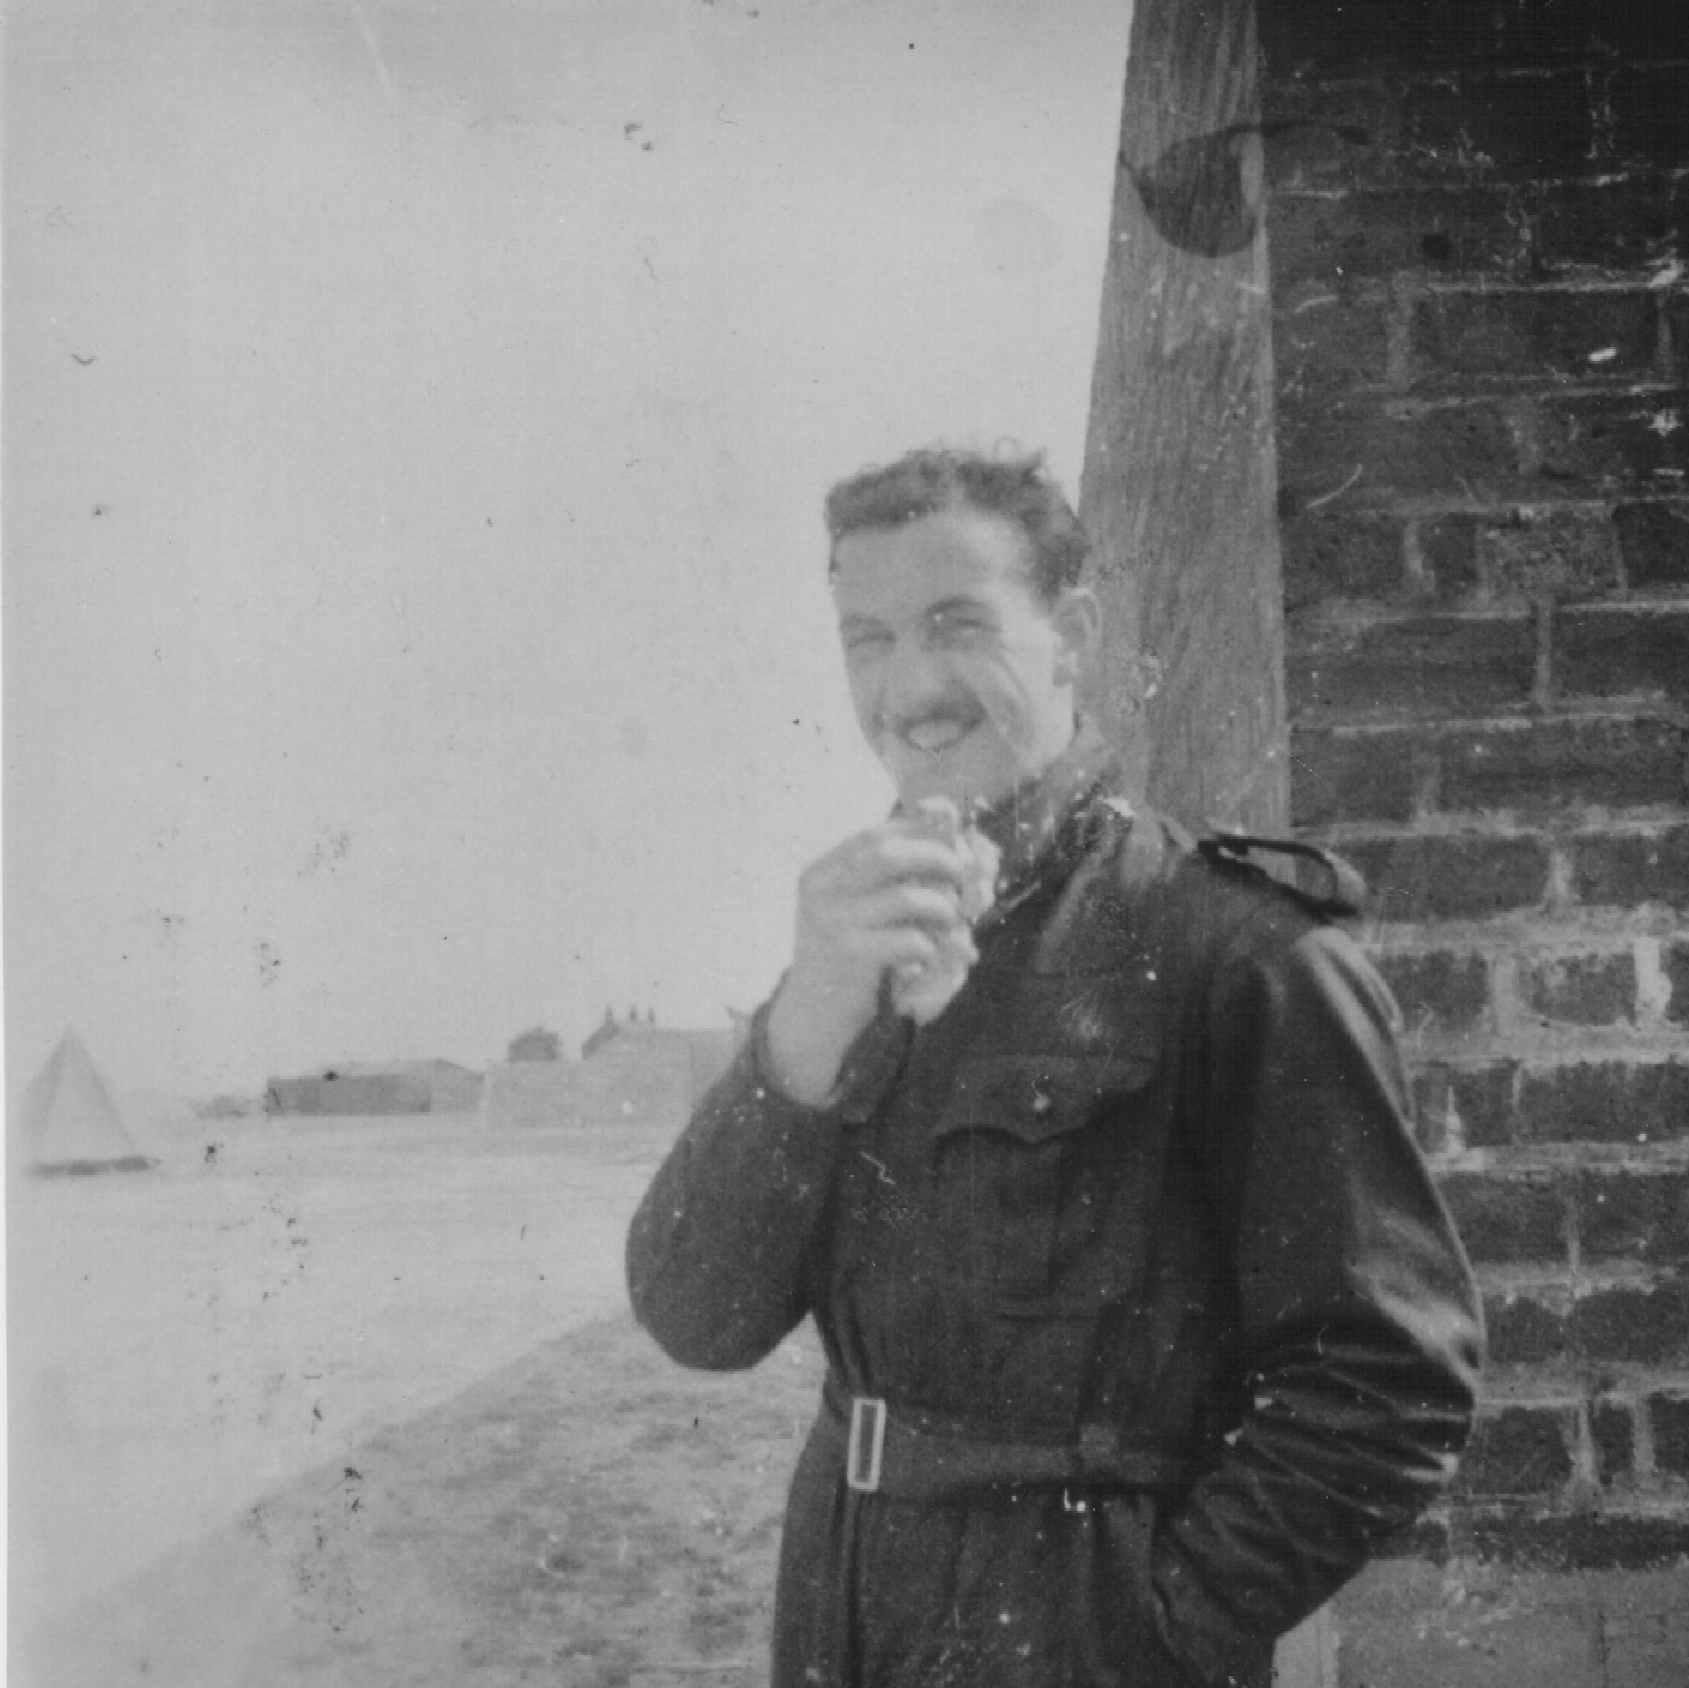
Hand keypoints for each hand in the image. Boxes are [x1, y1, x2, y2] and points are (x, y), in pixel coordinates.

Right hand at [764, 815, 968, 1104]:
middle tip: (964, 878)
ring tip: (951, 926)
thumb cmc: (847, 962)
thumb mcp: (859, 912)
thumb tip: (951, 832)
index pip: (876, 834)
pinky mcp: (850, 957)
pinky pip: (910, 940)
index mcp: (822, 873)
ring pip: (906, 897)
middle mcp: (821, 892)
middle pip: (889, 854)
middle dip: (937, 859)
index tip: (956, 840)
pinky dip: (932, 947)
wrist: (812, 1021)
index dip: (921, 831)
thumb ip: (895, 877)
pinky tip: (930, 959)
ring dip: (942, 908)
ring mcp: (832, 923)